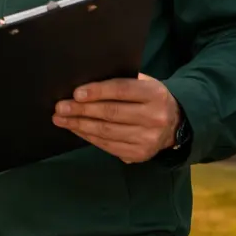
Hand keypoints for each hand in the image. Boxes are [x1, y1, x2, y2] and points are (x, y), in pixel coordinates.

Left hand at [53, 73, 180, 163]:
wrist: (175, 125)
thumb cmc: (150, 99)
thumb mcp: (145, 84)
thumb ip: (123, 81)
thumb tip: (86, 85)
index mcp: (155, 94)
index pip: (122, 90)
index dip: (98, 91)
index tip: (76, 93)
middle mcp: (154, 117)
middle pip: (111, 113)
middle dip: (82, 110)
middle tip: (60, 107)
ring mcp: (147, 139)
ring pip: (106, 132)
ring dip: (80, 125)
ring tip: (61, 119)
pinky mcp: (139, 154)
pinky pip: (108, 145)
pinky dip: (88, 137)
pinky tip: (76, 129)